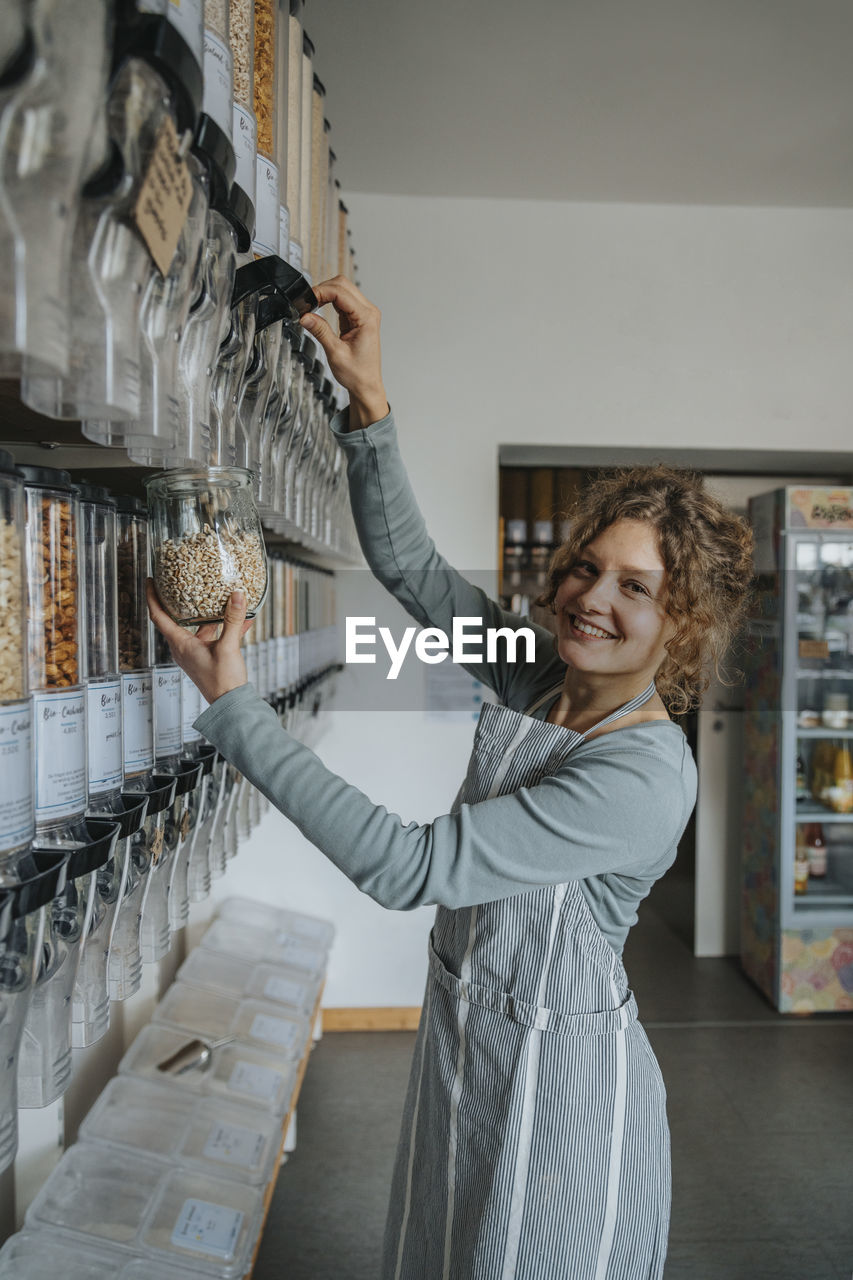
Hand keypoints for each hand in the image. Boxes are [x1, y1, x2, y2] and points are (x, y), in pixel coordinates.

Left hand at [146, 578, 252, 704]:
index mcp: (181, 645)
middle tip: (179, 584)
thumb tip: (236, 596)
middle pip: (176, 619)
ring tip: (219, 599)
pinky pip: (213, 637)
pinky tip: (241, 621)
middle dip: (179, 601)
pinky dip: (224, 627)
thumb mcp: (228, 647)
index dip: (153, 597)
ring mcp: (195, 653)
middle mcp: (184, 649)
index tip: (150, 582)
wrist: (231, 704)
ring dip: (209, 615)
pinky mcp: (207, 657)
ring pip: (198, 627)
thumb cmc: (223, 682)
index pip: (159, 617)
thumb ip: (232, 620)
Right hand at [300, 276, 389, 428]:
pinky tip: (319, 309)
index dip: (321, 292)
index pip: (341, 292)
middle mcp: (368, 312)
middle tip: (307, 303)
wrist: (366, 385)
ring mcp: (364, 313)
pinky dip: (329, 301)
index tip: (306, 300)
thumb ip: (320, 331)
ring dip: (325, 294)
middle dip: (322, 289)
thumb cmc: (357, 373)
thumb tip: (305, 316)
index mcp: (367, 318)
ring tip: (311, 307)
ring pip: (342, 289)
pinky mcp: (357, 317)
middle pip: (343, 284)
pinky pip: (342, 300)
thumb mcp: (335, 353)